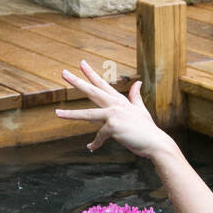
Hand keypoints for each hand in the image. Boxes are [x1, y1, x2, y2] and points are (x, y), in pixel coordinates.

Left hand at [55, 60, 169, 158]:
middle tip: (63, 73)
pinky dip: (95, 143)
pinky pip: (99, 136)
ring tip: (57, 113)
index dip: (91, 74)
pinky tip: (90, 148)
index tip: (81, 64)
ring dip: (71, 114)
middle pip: (92, 91)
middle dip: (77, 81)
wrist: (155, 142)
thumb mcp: (140, 110)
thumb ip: (135, 96)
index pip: (103, 84)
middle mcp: (116, 104)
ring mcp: (114, 114)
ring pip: (88, 114)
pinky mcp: (113, 126)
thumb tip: (137, 83)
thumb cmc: (147, 129)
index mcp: (120, 100)